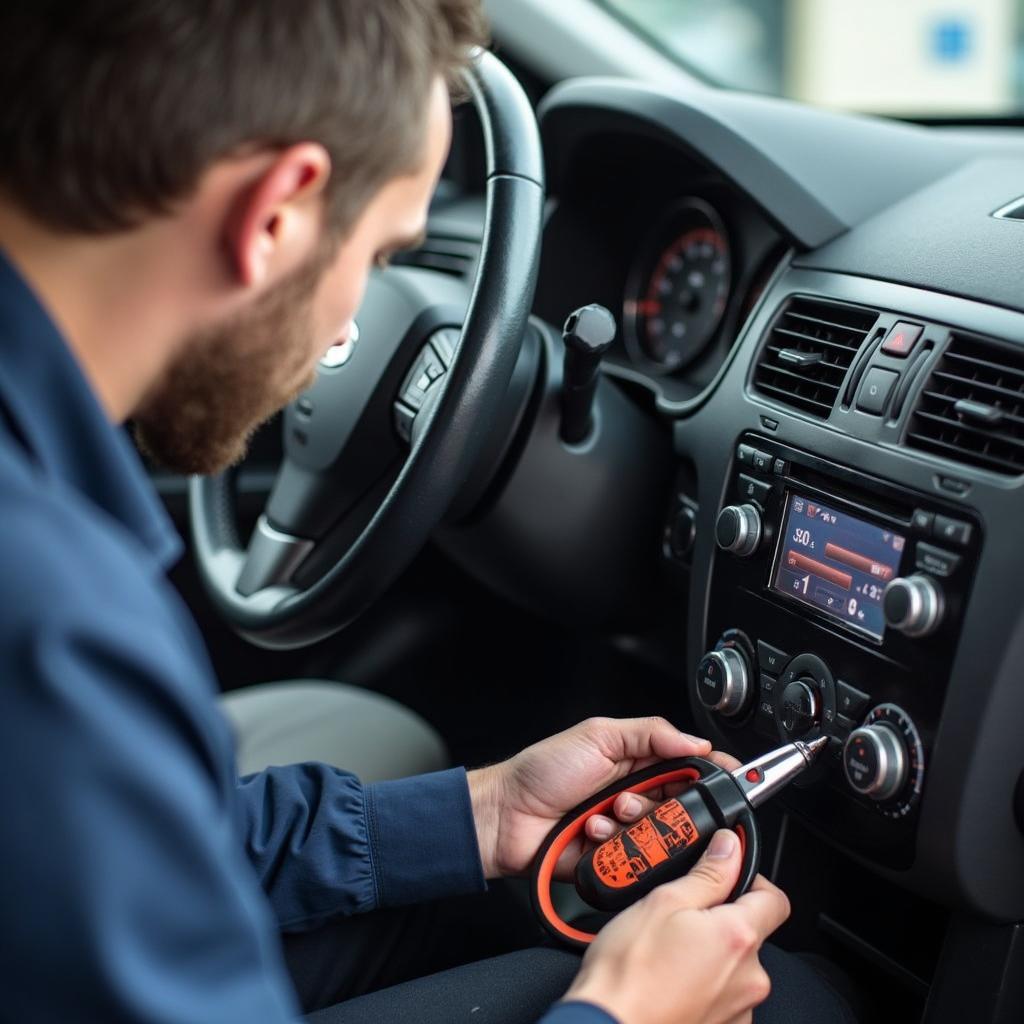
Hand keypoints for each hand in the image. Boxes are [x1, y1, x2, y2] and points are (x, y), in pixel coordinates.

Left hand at [466, 716, 737, 879]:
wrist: (505, 816)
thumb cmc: (542, 772)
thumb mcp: (597, 735)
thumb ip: (649, 733)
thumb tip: (695, 740)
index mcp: (637, 762)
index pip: (689, 767)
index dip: (710, 773)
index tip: (727, 777)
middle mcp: (637, 796)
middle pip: (683, 807)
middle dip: (664, 804)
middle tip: (634, 797)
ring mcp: (627, 830)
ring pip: (662, 837)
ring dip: (635, 825)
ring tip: (606, 813)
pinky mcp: (616, 861)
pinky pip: (637, 862)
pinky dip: (615, 846)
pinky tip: (592, 833)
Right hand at [565, 829, 790, 1023]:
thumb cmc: (628, 972)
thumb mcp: (662, 902)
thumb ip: (707, 874)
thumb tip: (730, 849)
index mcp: (738, 938)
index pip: (775, 899)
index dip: (752, 880)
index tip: (726, 876)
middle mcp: (749, 978)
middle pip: (750, 934)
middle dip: (720, 921)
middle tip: (680, 918)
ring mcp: (738, 1011)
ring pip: (734, 967)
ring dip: (710, 955)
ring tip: (668, 954)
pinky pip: (722, 997)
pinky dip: (702, 986)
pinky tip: (670, 982)